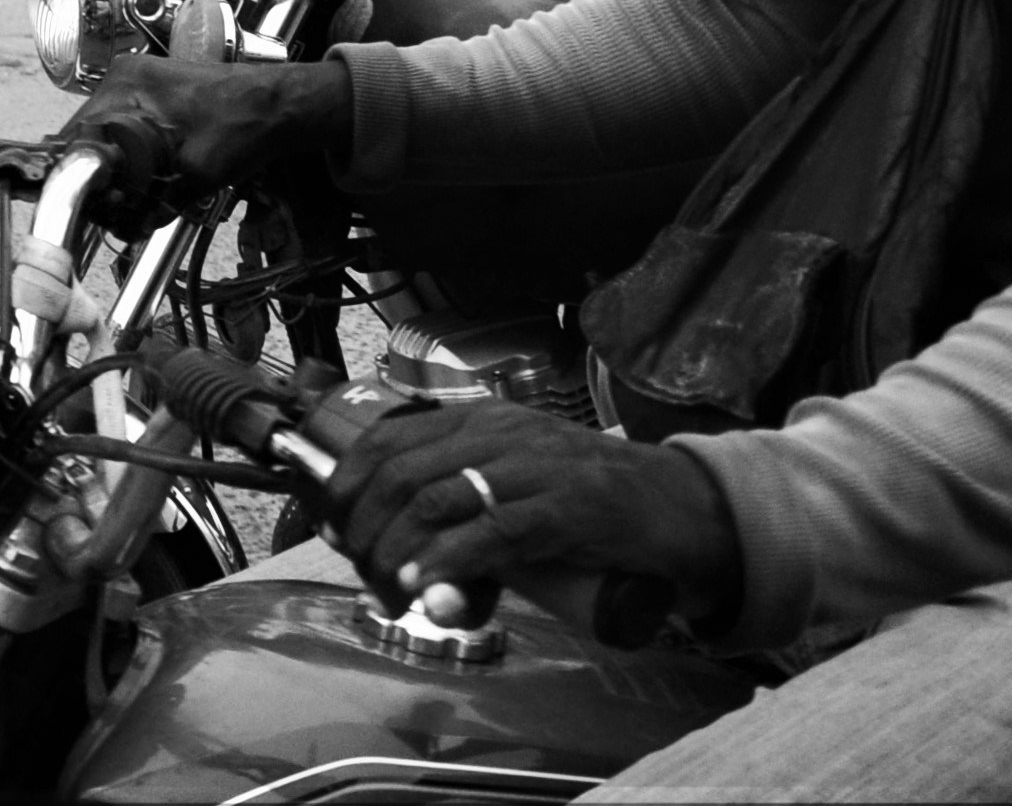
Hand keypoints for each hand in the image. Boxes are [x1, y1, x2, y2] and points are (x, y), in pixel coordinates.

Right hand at [63, 54, 351, 195]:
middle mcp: (123, 78)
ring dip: (116, 167)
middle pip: (87, 135)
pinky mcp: (152, 94)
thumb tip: (124, 224)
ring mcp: (137, 83)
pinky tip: (149, 178)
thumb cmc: (244, 127)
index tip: (96, 204)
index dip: (80, 175)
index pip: (76, 134)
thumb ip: (154, 198)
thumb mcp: (196, 172)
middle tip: (119, 209)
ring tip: (136, 198)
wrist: (281, 107)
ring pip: (105, 134)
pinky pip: (125, 127)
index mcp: (125, 85)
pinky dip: (131, 154)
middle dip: (100, 175)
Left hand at [321, 396, 740, 633]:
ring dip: (398, 553)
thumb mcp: (515, 491)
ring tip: (388, 589)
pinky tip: (426, 585)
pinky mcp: (567, 506)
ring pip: (435, 501)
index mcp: (479, 421)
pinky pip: (491, 530)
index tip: (331, 528)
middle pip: (401, 474)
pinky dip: (448, 560)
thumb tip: (412, 575)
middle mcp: (499, 434)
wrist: (681, 507)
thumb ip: (466, 523)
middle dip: (366, 528)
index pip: (386, 439)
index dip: (346, 485)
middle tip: (362, 571)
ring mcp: (534, 467)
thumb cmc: (590, 503)